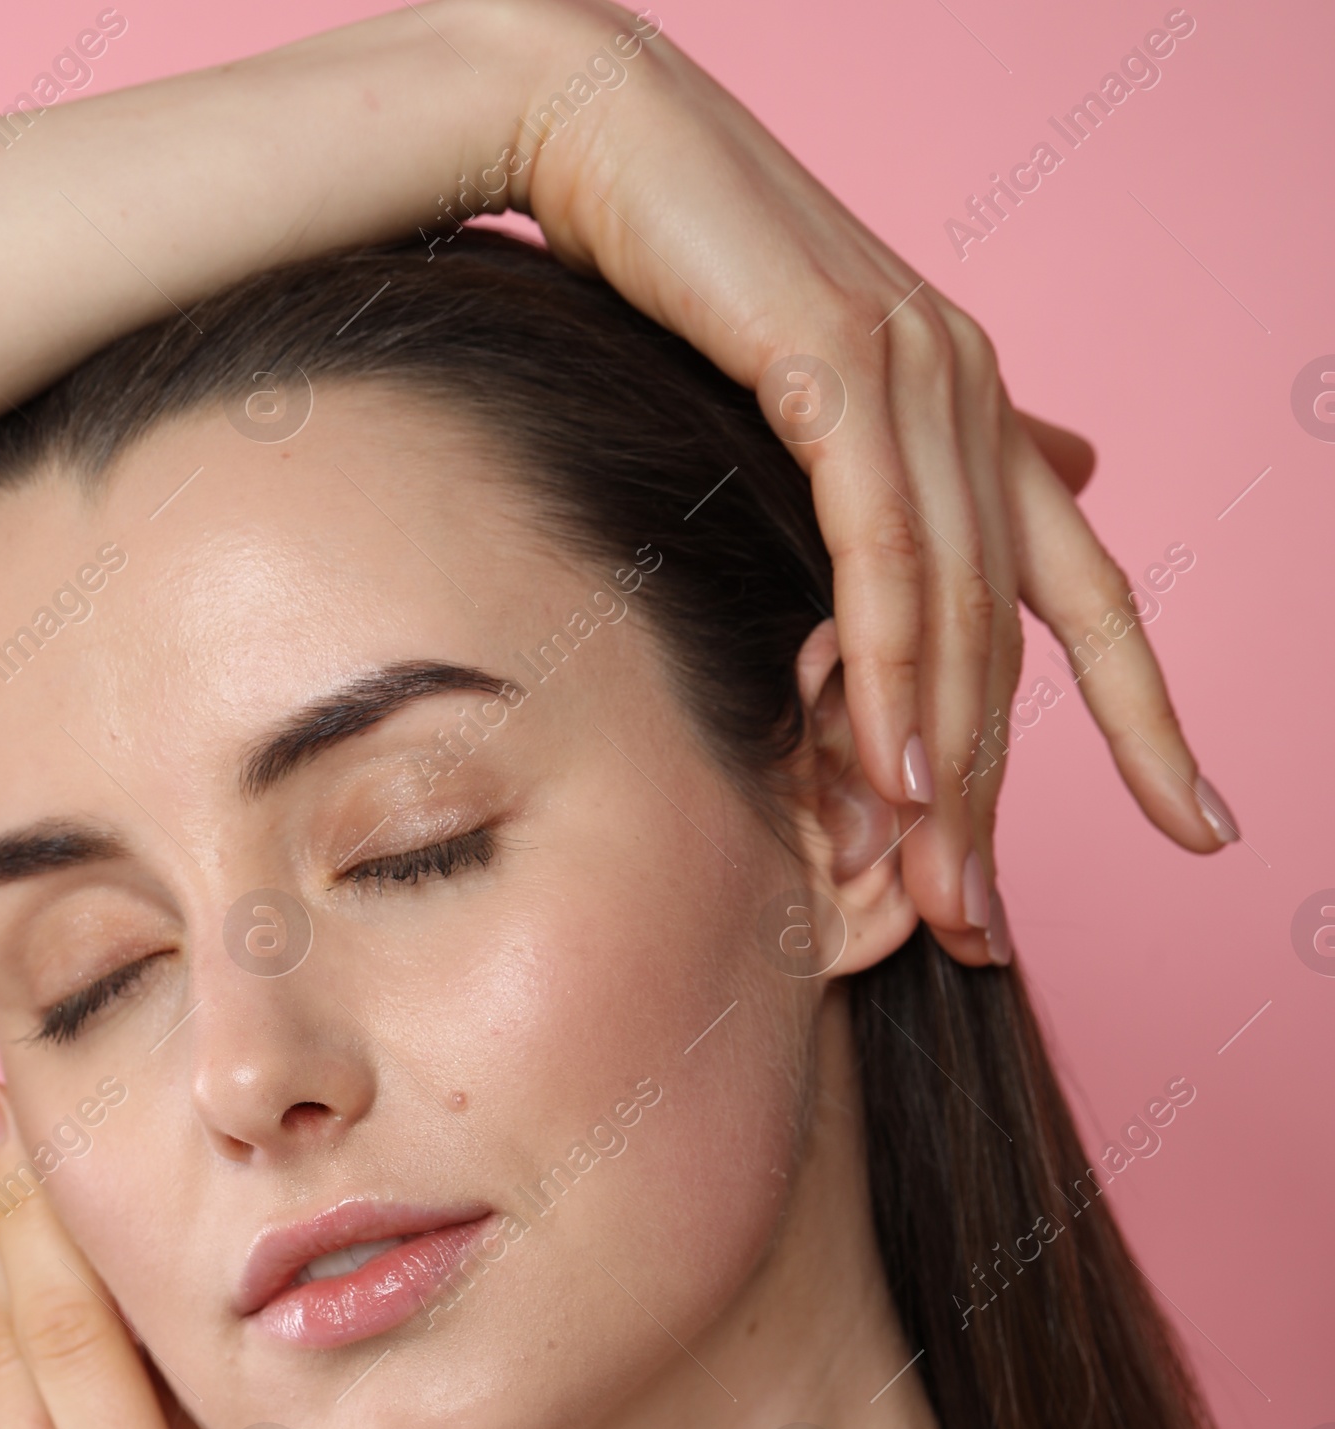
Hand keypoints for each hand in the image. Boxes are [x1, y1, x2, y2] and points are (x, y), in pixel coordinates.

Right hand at [499, 0, 1230, 957]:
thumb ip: (934, 458)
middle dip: (1004, 801)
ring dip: (949, 771)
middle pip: (1010, 643)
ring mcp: (914, 374)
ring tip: (942, 900)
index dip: (1149, 720)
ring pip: (953, 615)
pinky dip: (888, 670)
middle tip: (985, 932)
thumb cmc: (682, 268)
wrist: (591, 129)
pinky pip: (879, 553)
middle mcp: (969, 391)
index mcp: (973, 409)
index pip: (1084, 598)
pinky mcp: (835, 366)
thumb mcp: (818, 390)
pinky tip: (890, 773)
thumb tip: (1076, 470)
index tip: (1203, 827)